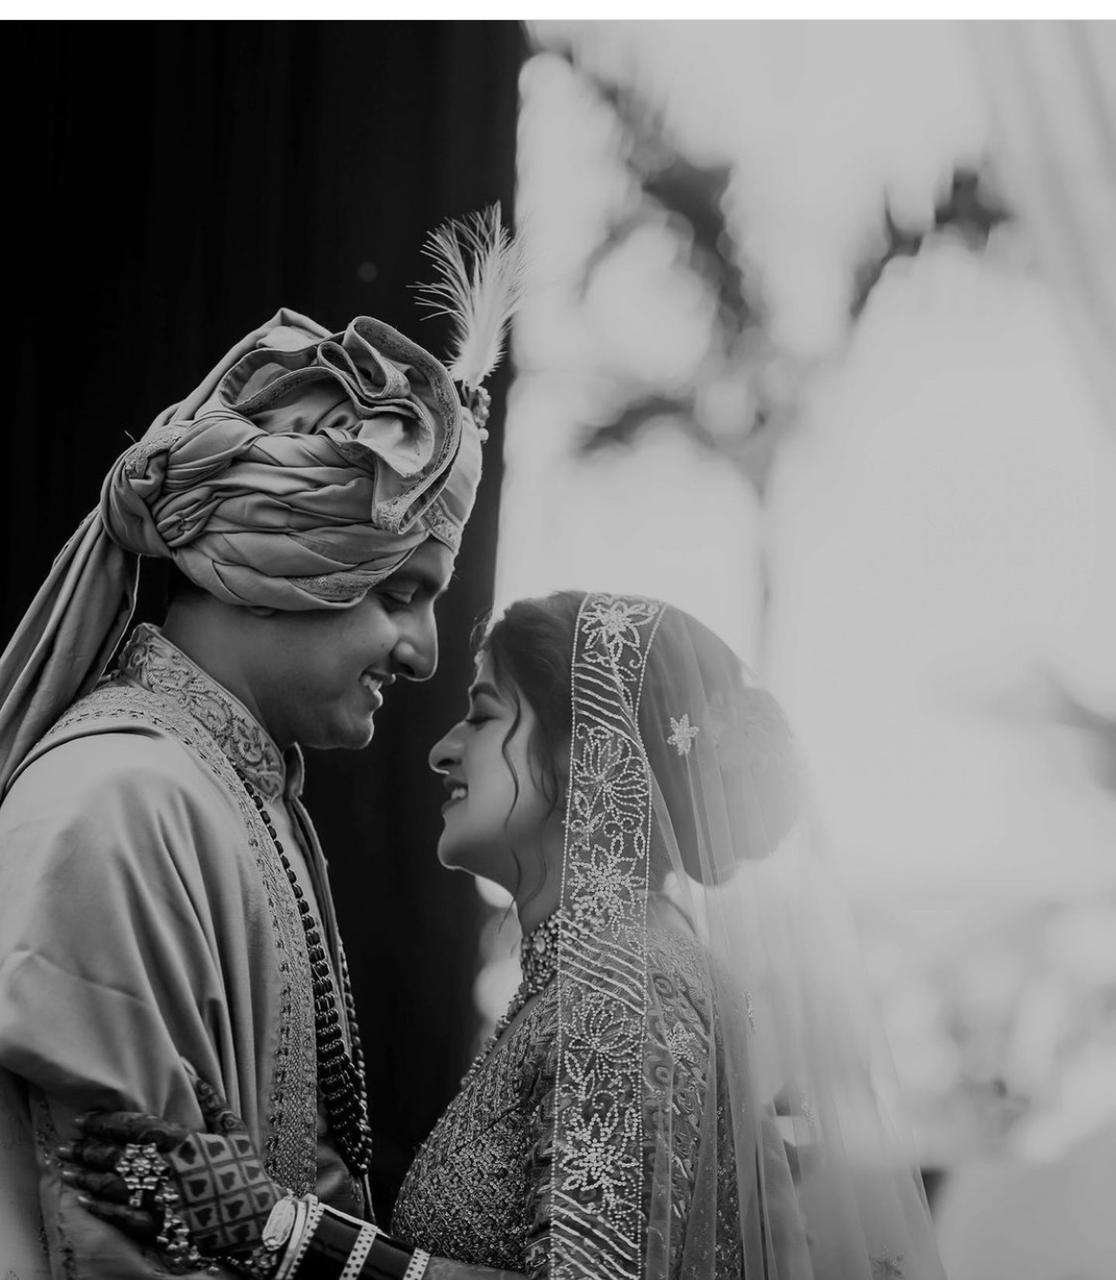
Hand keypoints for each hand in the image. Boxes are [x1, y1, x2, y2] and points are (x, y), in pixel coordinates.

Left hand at [59, 1076, 281, 1264]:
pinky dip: (101, 1208)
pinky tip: (84, 1200)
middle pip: (117, 1156)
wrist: (258, 1219)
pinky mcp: (160, 1226)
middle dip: (88, 1149)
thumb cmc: (246, 1171)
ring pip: (114, 1186)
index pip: (136, 1128)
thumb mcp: (234, 1130)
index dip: (107, 1123)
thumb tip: (187, 1068)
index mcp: (185, 1143)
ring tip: (66, 1169)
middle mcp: (167, 1170)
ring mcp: (161, 1199)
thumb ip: (209, 1100)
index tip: (85, 1119)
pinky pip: (123, 1217)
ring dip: (86, 1176)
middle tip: (66, 1144)